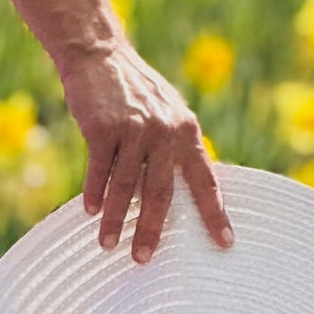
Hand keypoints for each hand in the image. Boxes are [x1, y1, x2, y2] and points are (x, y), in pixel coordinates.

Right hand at [55, 32, 234, 262]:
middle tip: (143, 258)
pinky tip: (89, 211)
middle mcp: (164, 131)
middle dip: (151, 229)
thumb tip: (181, 187)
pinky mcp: (102, 127)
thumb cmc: (132, 89)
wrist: (99, 54)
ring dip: (114, 218)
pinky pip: (99, 170)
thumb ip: (175, 145)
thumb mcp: (166, 110)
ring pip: (125, 186)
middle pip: (161, 192)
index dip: (215, 214)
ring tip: (108, 243)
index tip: (225, 243)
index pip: (206, 180)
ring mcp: (133, 129)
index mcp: (186, 130)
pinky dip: (93, 193)